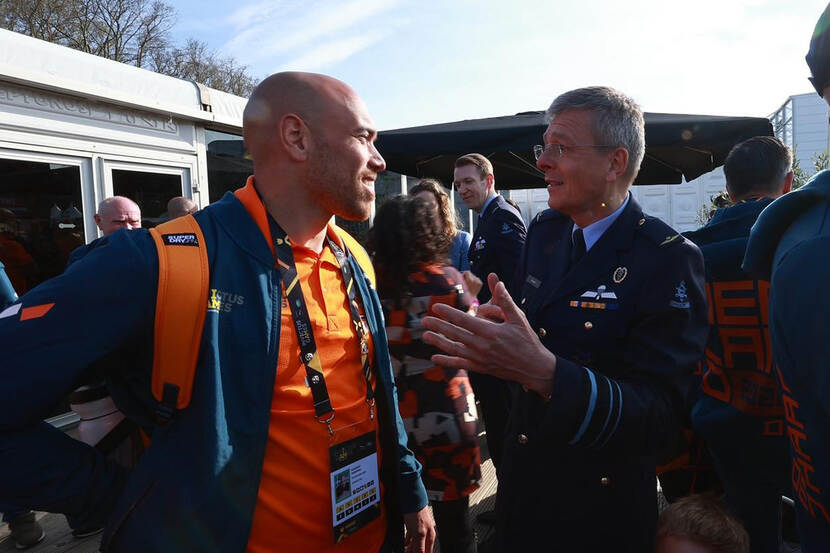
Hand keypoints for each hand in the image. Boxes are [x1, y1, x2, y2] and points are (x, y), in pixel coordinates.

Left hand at [403, 506, 435, 552]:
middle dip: (415, 552)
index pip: (427, 552)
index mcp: (430, 537)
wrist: (412, 500)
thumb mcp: (419, 534)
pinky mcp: (413, 526)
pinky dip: (408, 542)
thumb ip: (420, 547)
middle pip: (421, 549)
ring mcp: (420, 530)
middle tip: (408, 552)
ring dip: (411, 549)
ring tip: (406, 551)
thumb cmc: (417, 514)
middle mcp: (426, 534)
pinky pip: (411, 537)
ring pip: (416, 544)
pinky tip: (405, 544)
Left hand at [422, 273, 555, 397]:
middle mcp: (482, 346)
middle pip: (455, 334)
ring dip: (439, 342)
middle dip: (438, 326)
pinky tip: (435, 358)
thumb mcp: (518, 318)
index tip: (436, 307)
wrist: (534, 367)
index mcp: (491, 332)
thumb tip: (497, 281)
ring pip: (455, 349)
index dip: (448, 313)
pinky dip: (447, 362)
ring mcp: (480, 359)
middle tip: (424, 320)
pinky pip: (461, 364)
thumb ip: (505, 300)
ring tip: (425, 335)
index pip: (464, 320)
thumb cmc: (527, 340)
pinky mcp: (481, 368)